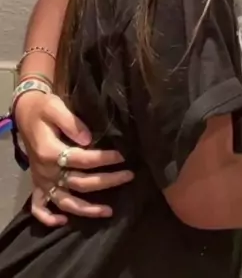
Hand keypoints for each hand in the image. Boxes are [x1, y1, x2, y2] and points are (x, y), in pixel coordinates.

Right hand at [14, 91, 133, 226]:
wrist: (25, 112)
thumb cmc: (44, 108)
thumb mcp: (56, 107)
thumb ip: (72, 123)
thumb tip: (89, 139)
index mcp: (51, 152)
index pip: (82, 160)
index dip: (103, 159)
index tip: (122, 156)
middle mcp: (47, 171)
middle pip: (80, 183)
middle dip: (107, 181)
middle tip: (129, 176)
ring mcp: (42, 180)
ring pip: (65, 202)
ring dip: (86, 209)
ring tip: (109, 211)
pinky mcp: (37, 184)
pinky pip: (39, 208)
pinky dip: (48, 219)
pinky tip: (63, 222)